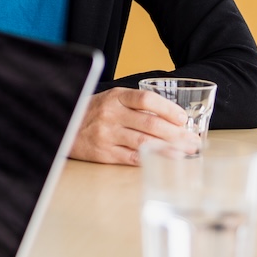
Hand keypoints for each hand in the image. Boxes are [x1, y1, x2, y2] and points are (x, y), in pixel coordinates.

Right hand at [71, 87, 195, 165]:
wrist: (63, 126)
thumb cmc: (93, 113)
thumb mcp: (110, 100)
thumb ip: (134, 105)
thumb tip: (170, 117)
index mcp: (115, 97)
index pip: (146, 99)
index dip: (168, 109)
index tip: (183, 118)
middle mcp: (111, 114)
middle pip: (150, 122)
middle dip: (176, 133)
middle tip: (193, 140)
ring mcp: (107, 134)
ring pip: (145, 141)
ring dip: (170, 147)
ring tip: (187, 151)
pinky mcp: (104, 153)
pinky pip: (133, 156)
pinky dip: (153, 158)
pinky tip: (167, 159)